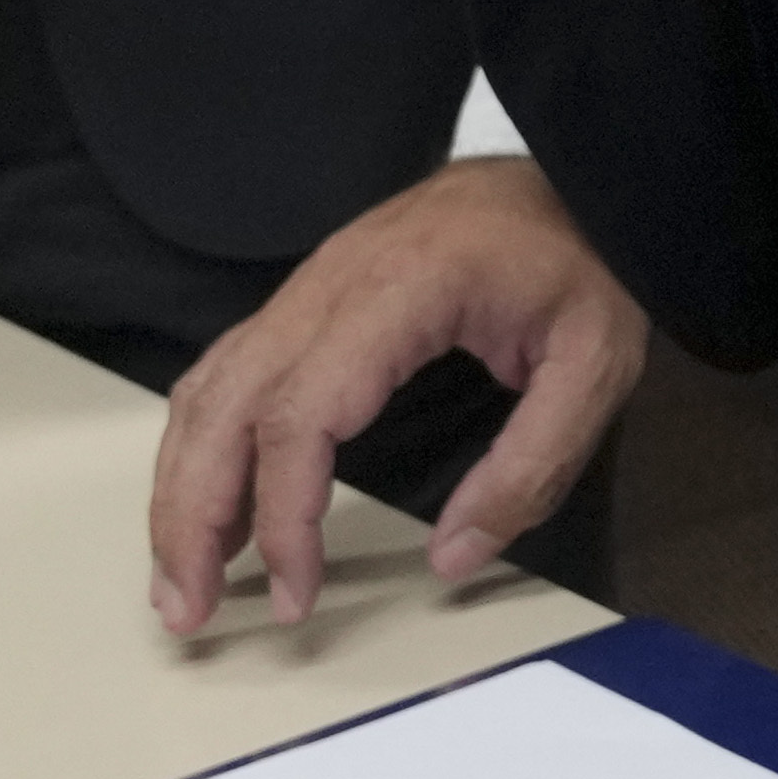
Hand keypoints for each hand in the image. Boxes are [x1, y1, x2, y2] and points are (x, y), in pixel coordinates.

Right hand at [148, 160, 647, 634]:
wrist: (573, 168)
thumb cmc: (584, 258)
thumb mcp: (596, 364)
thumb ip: (531, 467)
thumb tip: (453, 557)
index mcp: (397, 291)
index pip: (301, 414)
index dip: (284, 515)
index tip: (296, 593)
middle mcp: (330, 281)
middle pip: (225, 404)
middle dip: (192, 516)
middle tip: (189, 611)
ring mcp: (310, 283)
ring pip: (210, 387)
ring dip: (181, 486)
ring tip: (184, 578)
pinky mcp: (310, 295)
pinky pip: (231, 370)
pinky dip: (204, 442)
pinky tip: (213, 502)